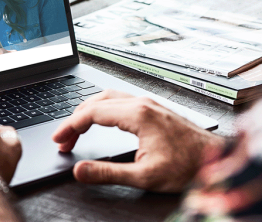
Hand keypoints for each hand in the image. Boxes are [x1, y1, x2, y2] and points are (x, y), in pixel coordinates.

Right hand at [51, 90, 224, 191]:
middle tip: (64, 140)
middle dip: (75, 120)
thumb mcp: (144, 176)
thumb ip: (107, 173)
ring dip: (87, 113)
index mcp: (137, 114)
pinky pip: (118, 101)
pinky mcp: (153, 108)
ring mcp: (148, 103)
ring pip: (106, 98)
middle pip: (95, 102)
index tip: (58, 139)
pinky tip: (100, 121)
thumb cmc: (187, 166)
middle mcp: (141, 103)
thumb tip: (80, 171)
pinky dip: (101, 110)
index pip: (91, 113)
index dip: (69, 126)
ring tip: (76, 131)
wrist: (216, 161)